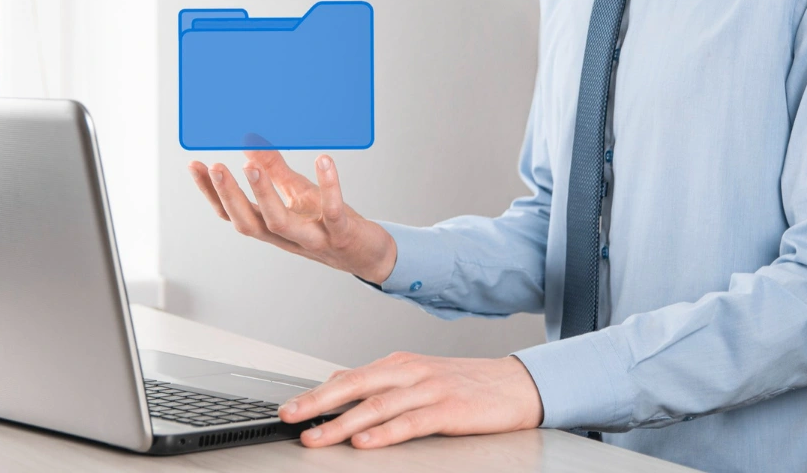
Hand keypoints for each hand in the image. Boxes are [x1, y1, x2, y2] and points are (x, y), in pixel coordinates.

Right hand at [188, 151, 396, 283]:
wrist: (368, 254)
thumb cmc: (329, 223)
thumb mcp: (298, 194)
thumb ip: (274, 171)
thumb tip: (248, 143)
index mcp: (272, 227)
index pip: (232, 214)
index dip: (212, 193)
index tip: (194, 165)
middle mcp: (287, 237)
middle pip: (249, 223)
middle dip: (229, 196)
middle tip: (216, 167)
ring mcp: (314, 238)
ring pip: (281, 223)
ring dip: (264, 195)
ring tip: (251, 167)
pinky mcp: (341, 234)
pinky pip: (333, 212)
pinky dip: (329, 187)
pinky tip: (324, 160)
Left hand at [279, 352, 542, 448]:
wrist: (517, 384)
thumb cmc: (467, 383)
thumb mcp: (418, 376)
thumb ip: (380, 382)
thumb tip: (338, 384)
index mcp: (399, 364)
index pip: (349, 377)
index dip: (317, 393)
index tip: (290, 408)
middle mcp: (409, 372)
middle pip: (355, 385)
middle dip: (318, 402)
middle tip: (289, 416)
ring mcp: (429, 389)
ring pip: (377, 405)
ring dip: (342, 423)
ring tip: (317, 436)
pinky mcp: (448, 410)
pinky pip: (410, 422)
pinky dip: (385, 433)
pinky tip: (365, 442)